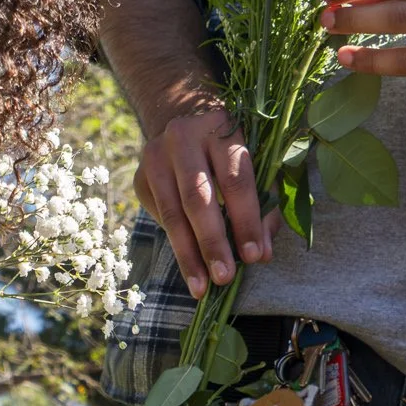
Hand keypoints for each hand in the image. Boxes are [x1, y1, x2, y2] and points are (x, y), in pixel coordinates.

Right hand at [134, 95, 270, 296]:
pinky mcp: (139, 177)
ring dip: (188, 254)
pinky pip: (159, 218)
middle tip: (224, 278)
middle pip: (198, 198)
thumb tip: (261, 254)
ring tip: (202, 287)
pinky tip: (190, 267)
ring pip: (172, 213)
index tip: (255, 256)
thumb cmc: (230, 151)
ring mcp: (154, 157)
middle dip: (212, 243)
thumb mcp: (257, 166)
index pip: (235, 180)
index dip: (246, 220)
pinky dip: (177, 244)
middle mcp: (182, 138)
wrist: (182, 119)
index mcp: (220, 129)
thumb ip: (265, 208)